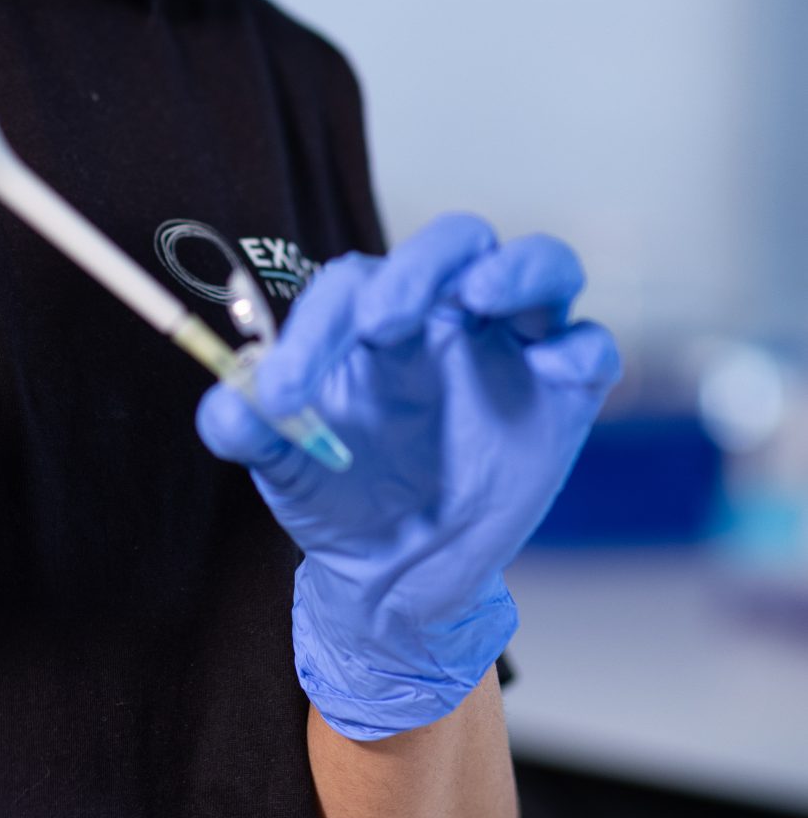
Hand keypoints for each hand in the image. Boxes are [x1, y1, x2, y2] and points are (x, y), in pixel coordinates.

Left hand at [197, 213, 620, 739]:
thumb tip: (227, 406)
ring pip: (544, 265)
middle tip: (384, 319)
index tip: (282, 397)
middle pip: (456, 241)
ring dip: (517, 269)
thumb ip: (248, 429)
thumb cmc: (336, 496)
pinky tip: (553, 368)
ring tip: (479, 296)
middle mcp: (450, 315)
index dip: (316, 329)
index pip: (354, 283)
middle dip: (421, 266)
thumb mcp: (283, 470)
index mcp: (375, 316)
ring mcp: (514, 347)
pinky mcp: (566, 393)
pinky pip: (591, 349)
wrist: (394, 575)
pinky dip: (579, 348)